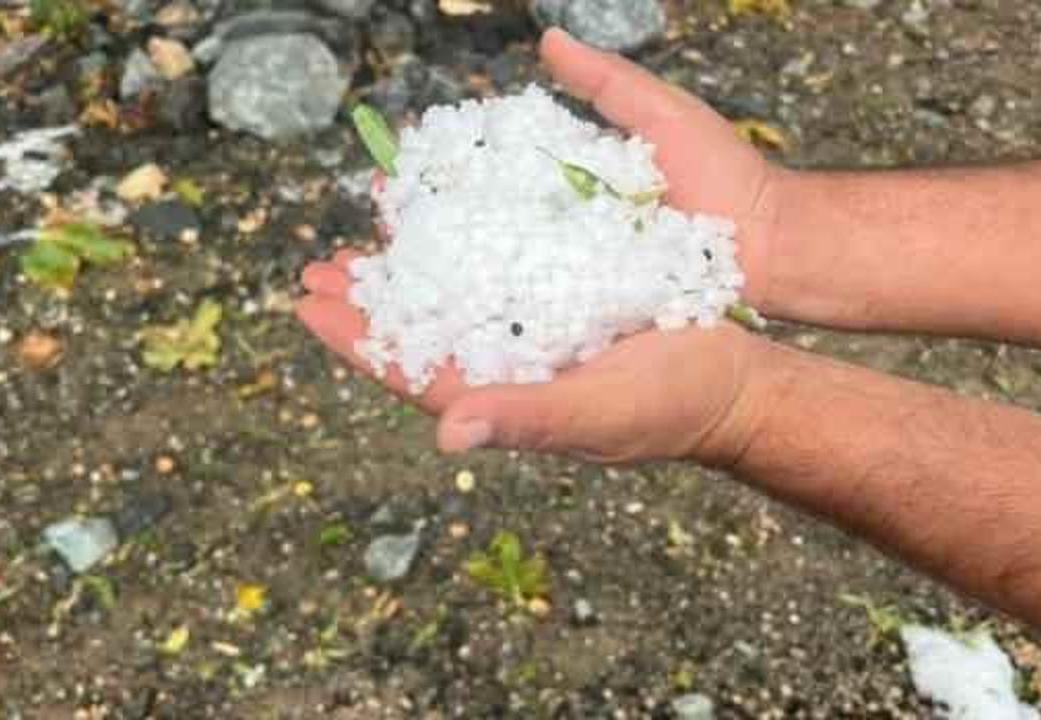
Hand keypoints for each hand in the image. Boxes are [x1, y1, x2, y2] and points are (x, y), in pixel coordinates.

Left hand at [295, 28, 787, 463]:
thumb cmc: (668, 406)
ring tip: (362, 241)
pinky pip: (495, 272)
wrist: (732, 377)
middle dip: (368, 303)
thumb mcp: (596, 413)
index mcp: (504, 400)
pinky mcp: (559, 304)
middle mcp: (507, 367)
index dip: (359, 341)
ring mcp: (531, 336)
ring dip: (407, 270)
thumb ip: (524, 420)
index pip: (414, 373)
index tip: (308, 305)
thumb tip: (446, 433)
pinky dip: (463, 246)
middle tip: (317, 267)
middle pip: (421, 332)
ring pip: (452, 298)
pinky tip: (446, 221)